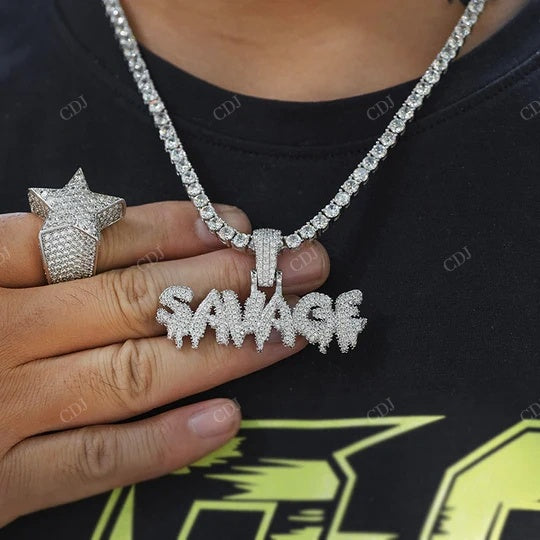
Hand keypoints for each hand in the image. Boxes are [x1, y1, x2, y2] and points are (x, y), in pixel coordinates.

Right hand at [0, 201, 328, 525]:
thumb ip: (32, 257)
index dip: (174, 230)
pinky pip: (94, 462)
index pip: (94, 240)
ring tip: (290, 329)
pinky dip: (164, 443)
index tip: (238, 225)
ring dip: (223, 349)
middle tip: (302, 266)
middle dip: (229, 282)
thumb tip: (127, 235)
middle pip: (135, 299)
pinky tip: (227, 421)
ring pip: (134, 371)